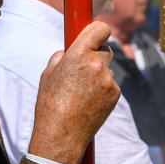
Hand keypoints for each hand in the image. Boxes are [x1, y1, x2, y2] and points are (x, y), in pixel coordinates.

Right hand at [28, 19, 119, 163]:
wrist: (61, 135)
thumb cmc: (50, 102)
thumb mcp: (49, 71)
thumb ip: (64, 55)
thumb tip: (72, 50)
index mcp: (79, 53)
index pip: (100, 28)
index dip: (98, 30)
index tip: (96, 34)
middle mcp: (97, 64)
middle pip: (105, 49)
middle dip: (96, 54)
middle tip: (84, 67)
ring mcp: (108, 81)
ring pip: (107, 69)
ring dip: (99, 74)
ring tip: (82, 91)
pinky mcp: (115, 95)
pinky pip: (110, 85)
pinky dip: (103, 89)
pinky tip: (89, 101)